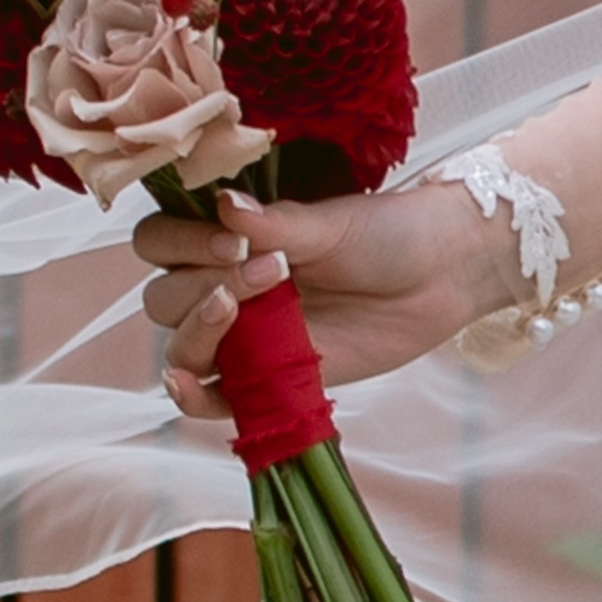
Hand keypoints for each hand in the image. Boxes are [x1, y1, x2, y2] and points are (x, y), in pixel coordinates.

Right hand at [132, 184, 517, 420]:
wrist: (442, 274)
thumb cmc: (385, 235)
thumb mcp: (329, 223)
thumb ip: (274, 222)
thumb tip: (223, 202)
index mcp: (224, 238)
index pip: (158, 241)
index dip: (180, 242)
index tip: (233, 240)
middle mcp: (221, 285)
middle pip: (161, 299)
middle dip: (199, 286)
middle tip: (269, 273)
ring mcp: (241, 336)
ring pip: (179, 347)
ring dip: (196, 334)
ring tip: (240, 314)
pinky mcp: (266, 379)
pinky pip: (211, 399)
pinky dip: (191, 397)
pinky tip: (186, 388)